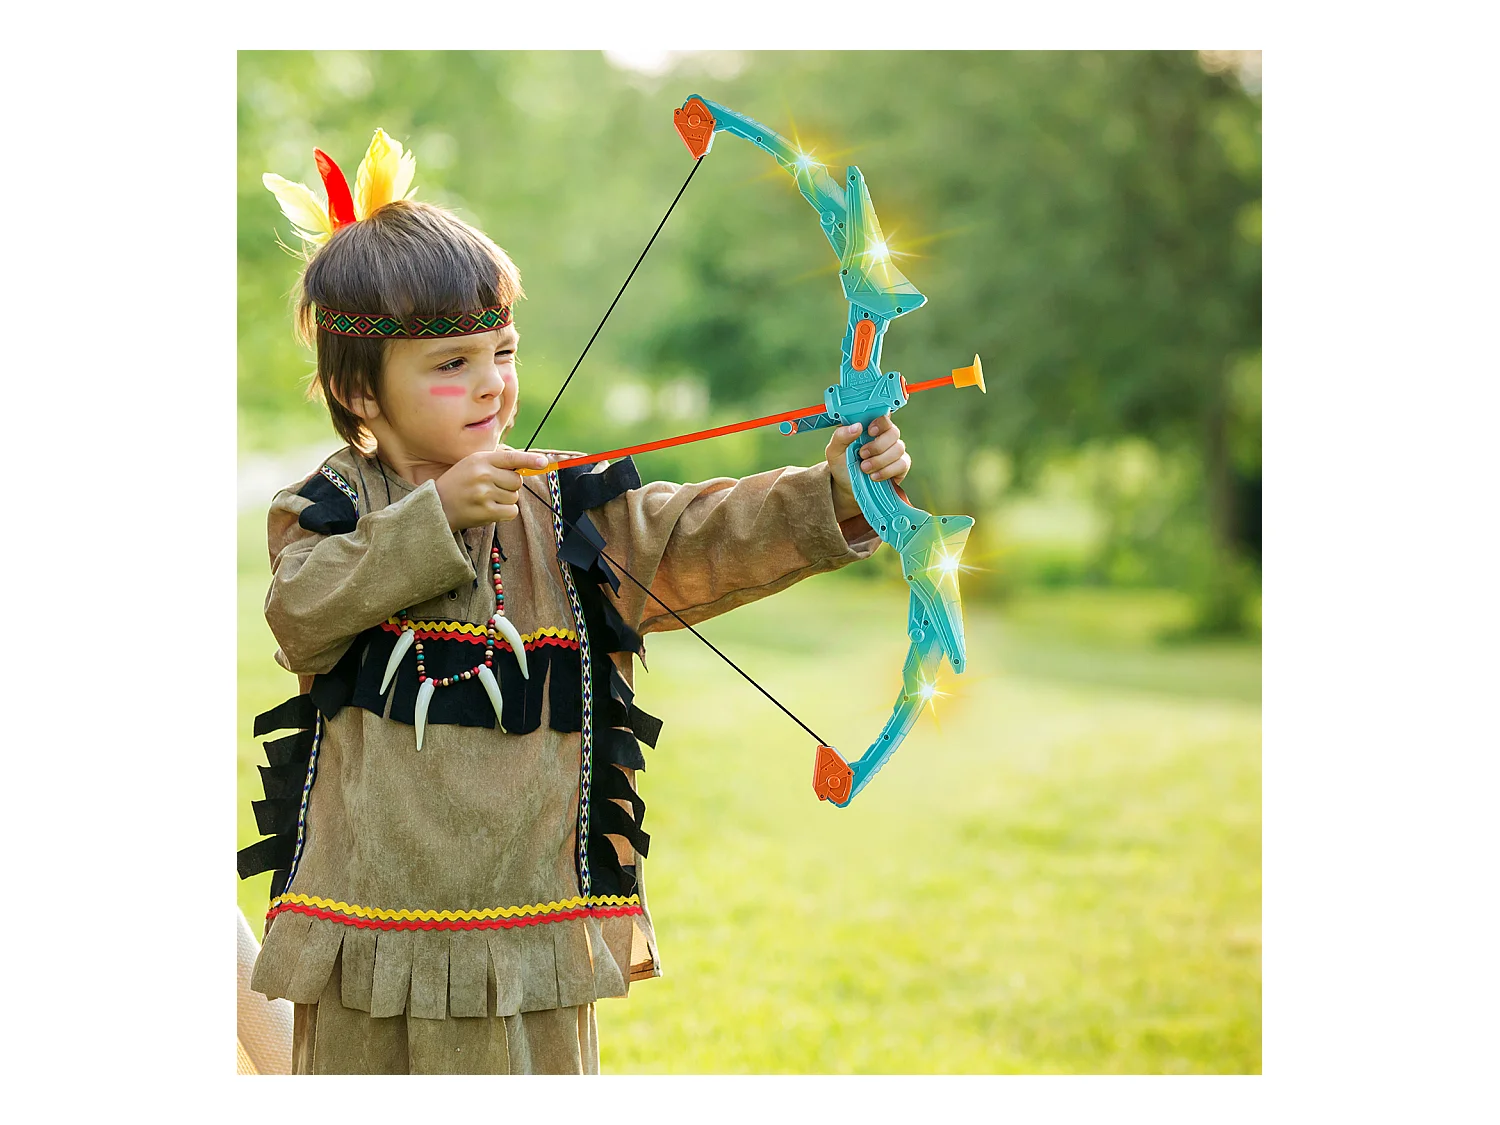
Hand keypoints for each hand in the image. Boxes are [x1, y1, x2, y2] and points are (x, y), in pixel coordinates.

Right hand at [435, 448, 551, 530]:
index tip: (544, 462)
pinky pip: (511, 512)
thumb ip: (496, 463)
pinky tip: (490, 510)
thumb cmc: (458, 483)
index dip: (529, 460)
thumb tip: (525, 466)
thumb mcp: (472, 464)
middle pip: (516, 481)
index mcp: (480, 459)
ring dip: (505, 500)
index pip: (511, 458)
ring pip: (514, 497)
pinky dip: (505, 513)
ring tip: (486, 499)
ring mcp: (485, 493)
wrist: (436, 505)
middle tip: (492, 489)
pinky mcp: (486, 511)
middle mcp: (483, 474)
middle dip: (509, 486)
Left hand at [825, 414, 910, 521]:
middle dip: (878, 445)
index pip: (882, 417)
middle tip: (862, 454)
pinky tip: (874, 476)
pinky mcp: (900, 466)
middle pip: (893, 432)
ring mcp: (894, 451)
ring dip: (880, 460)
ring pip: (898, 448)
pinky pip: (902, 464)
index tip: (870, 431)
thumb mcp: (834, 450)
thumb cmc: (842, 464)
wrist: (847, 487)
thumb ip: (841, 436)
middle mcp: (885, 437)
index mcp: (870, 428)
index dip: (880, 422)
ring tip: (864, 468)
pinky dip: (887, 471)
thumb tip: (857, 426)